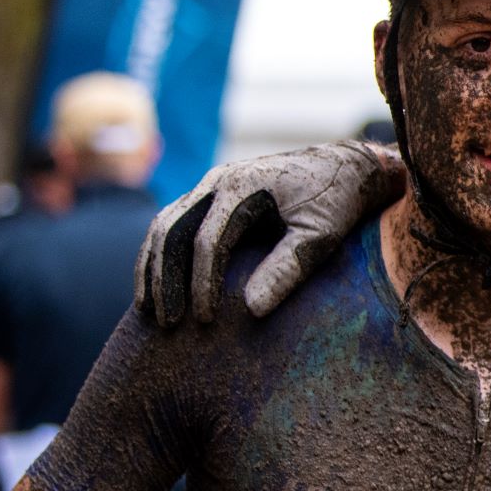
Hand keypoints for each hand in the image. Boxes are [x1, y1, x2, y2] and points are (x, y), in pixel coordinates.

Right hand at [136, 142, 404, 326]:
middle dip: (165, 279)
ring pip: (164, 226)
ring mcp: (210, 187)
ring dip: (152, 268)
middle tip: (166, 322)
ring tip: (147, 310)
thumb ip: (289, 267)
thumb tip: (251, 309)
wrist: (343, 168)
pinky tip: (157, 286)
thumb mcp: (321, 234)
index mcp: (242, 186)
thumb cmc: (335, 202)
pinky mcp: (210, 197)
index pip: (208, 240)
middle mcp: (217, 182)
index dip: (202, 283)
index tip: (204, 319)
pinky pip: (173, 225)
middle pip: (172, 231)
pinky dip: (161, 255)